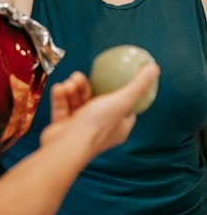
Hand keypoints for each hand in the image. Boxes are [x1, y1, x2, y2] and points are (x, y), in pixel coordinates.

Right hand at [41, 64, 159, 157]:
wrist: (65, 145)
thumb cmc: (95, 127)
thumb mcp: (121, 101)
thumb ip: (137, 85)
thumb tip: (154, 68)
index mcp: (118, 127)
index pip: (123, 107)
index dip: (119, 91)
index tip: (112, 77)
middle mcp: (100, 128)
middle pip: (96, 100)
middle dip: (86, 86)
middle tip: (79, 77)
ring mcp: (80, 128)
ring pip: (77, 101)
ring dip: (72, 89)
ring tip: (69, 84)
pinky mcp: (64, 127)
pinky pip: (63, 107)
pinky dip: (61, 97)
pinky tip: (60, 89)